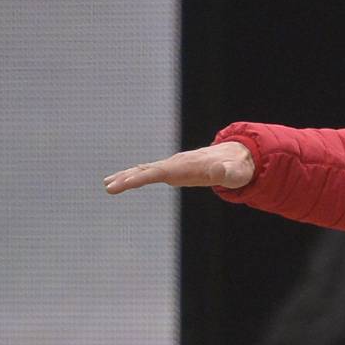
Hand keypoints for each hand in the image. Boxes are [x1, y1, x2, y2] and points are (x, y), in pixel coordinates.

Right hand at [104, 141, 254, 193]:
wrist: (235, 157)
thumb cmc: (236, 168)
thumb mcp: (235, 173)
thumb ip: (227, 172)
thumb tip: (220, 169)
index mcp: (187, 166)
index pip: (161, 172)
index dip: (144, 176)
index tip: (128, 182)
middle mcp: (176, 164)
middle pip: (148, 170)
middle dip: (128, 178)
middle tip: (109, 187)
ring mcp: (173, 166)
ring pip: (145, 170)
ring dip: (126, 177)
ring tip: (108, 185)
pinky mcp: (172, 170)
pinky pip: (149, 172)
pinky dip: (134, 176)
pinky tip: (122, 181)